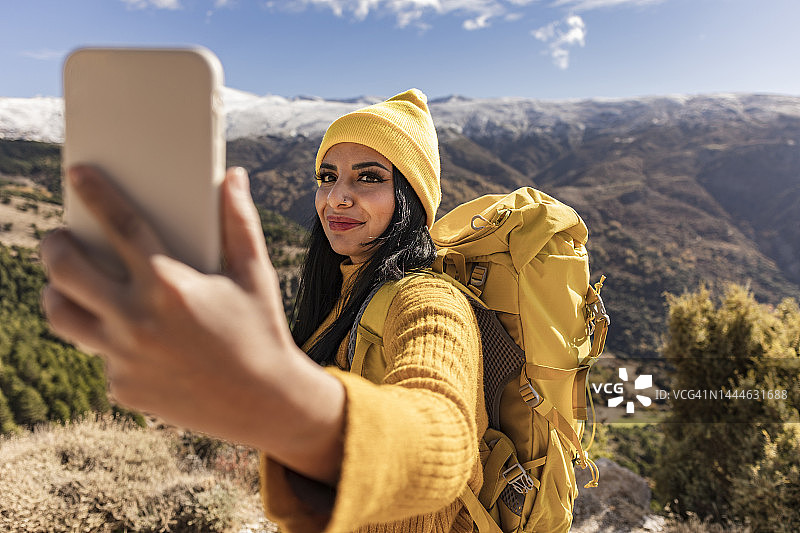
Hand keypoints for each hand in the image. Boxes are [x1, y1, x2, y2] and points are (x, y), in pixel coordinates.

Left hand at [41, 166, 343, 482]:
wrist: (264, 402)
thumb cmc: (262, 330)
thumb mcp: (255, 274)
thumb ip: (239, 221)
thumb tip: (234, 176)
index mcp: (169, 284)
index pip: (120, 226)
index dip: (95, 194)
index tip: (77, 172)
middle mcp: (137, 320)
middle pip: (66, 270)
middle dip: (54, 246)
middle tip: (59, 239)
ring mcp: (124, 357)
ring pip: (61, 316)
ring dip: (58, 294)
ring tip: (70, 286)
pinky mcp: (121, 387)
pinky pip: (97, 353)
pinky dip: (106, 338)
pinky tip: (127, 334)